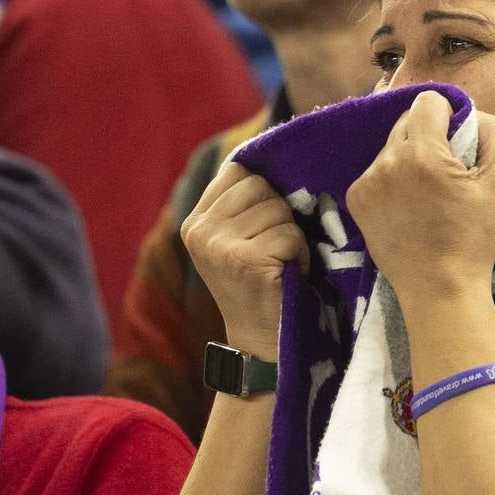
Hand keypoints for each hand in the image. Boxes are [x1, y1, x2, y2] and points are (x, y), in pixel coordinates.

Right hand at [182, 159, 307, 355]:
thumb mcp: (237, 240)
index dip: (264, 189)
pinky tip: (288, 274)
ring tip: (281, 263)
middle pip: (260, 185)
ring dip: (291, 235)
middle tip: (276, 249)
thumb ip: (242, 203)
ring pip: (278, 208)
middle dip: (279, 213)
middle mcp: (200, 230)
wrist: (261, 345)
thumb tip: (274, 148)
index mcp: (194, 221)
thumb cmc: (261, 286)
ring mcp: (219, 246)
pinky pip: (290, 233)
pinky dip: (300, 254)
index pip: (237, 170)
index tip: (269, 219)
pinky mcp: (245, 260)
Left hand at [348, 92, 494, 302]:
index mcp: (423, 153)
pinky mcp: (356, 199)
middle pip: (407, 120)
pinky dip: (392, 180)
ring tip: (425, 193)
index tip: (457, 140)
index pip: (428, 101)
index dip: (448, 114)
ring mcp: (367, 181)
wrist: (439, 289)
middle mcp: (388, 161)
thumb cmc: (473, 238)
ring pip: (390, 146)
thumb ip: (491, 134)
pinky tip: (407, 207)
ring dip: (408, 156)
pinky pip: (376, 171)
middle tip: (444, 170)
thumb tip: (473, 112)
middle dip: (427, 134)